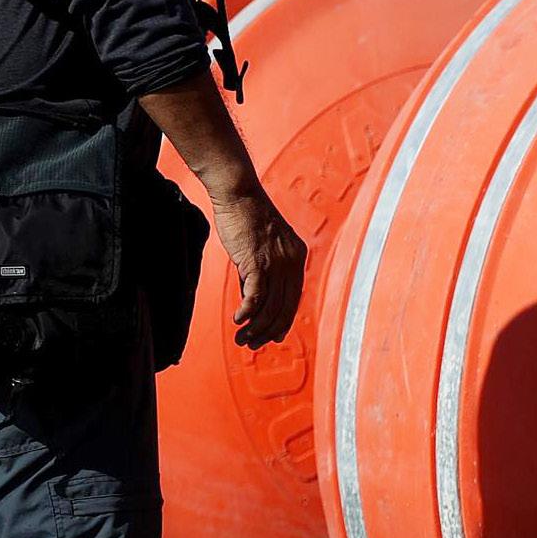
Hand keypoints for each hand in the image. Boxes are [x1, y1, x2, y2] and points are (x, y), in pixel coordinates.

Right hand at [209, 181, 307, 348]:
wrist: (238, 193)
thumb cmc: (247, 218)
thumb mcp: (262, 248)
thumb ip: (262, 273)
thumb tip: (254, 302)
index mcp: (297, 258)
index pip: (294, 299)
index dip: (284, 321)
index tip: (273, 337)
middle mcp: (292, 261)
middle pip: (284, 307)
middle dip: (268, 331)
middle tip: (252, 344)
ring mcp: (276, 261)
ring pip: (270, 306)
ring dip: (255, 327)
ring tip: (242, 338)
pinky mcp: (257, 260)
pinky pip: (256, 295)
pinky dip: (248, 311)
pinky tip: (238, 320)